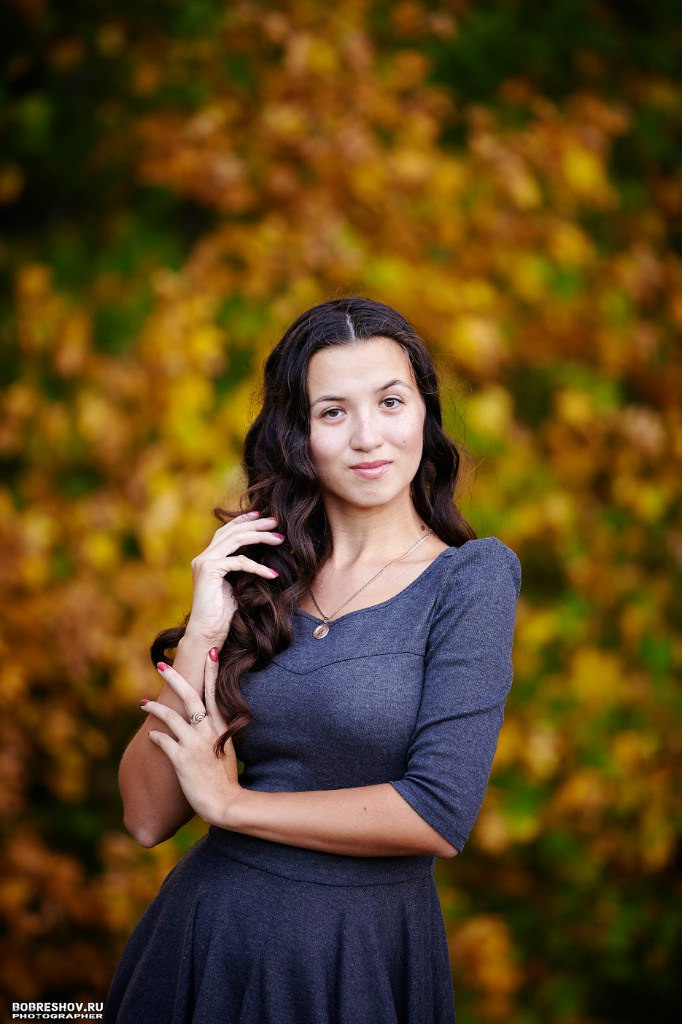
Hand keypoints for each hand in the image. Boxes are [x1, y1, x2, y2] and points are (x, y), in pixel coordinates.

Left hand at [140, 650, 241, 827]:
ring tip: (142, 703)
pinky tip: (151, 735)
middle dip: (175, 678)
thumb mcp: (227, 749)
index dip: (212, 671)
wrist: (225, 803)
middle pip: (190, 696)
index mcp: (221, 726)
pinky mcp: (181, 759)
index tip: (209, 652)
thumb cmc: (225, 779)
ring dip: (155, 707)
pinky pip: (162, 740)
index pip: (214, 692)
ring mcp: (194, 744)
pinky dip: (155, 736)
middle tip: (161, 666)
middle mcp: (208, 731)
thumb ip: (217, 733)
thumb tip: (209, 722)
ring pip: (171, 716)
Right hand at [185, 510, 283, 643]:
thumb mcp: (235, 586)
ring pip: (236, 539)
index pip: (227, 532)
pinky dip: (257, 566)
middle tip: (277, 522)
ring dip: (260, 536)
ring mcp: (204, 562)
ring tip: (280, 538)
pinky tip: (273, 573)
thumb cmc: (223, 615)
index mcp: (208, 558)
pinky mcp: (209, 570)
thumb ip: (242, 570)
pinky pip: (239, 562)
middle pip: (232, 530)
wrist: (207, 633)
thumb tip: (262, 557)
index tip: (264, 516)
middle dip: (256, 524)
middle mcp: (203, 557)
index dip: (245, 521)